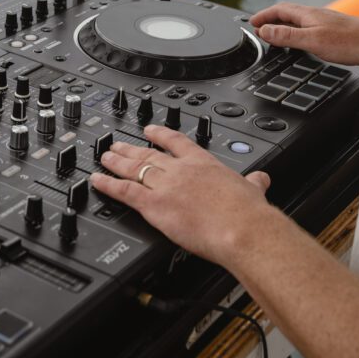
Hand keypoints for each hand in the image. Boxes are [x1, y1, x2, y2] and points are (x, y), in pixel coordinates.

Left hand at [90, 126, 271, 265]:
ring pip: (134, 168)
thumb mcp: (253, 191)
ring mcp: (165, 185)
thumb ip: (253, 183)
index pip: (177, 142)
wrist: (242, 228)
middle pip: (149, 154)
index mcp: (203, 163)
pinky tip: (97, 180)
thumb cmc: (248, 213)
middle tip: (117, 144)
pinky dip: (108, 185)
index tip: (150, 130)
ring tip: (104, 157)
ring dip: (116, 162)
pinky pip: (125, 191)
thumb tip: (261, 179)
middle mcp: (180, 170)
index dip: (160, 134)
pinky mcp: (154, 204)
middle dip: (131, 148)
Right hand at [250, 2, 358, 74]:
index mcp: (308, 14)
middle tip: (259, 31)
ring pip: (298, 23)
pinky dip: (296, 36)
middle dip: (270, 21)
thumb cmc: (351, 43)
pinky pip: (308, 31)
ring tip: (274, 38)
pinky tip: (300, 44)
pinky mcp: (334, 35)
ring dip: (283, 28)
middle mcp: (316, 16)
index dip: (263, 15)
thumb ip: (286, 35)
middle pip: (287, 14)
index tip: (252, 23)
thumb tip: (264, 30)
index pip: (279, 9)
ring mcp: (325, 25)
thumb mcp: (312, 40)